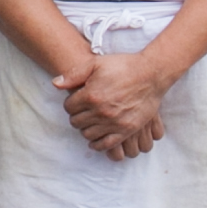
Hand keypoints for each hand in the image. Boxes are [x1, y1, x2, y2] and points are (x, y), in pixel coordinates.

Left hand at [54, 48, 169, 160]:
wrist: (151, 74)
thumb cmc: (123, 66)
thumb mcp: (96, 63)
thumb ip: (74, 74)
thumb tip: (55, 84)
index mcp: (91, 95)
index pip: (68, 107)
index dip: (70, 103)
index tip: (77, 100)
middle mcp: (101, 111)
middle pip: (76, 122)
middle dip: (77, 116)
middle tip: (83, 111)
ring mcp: (114, 123)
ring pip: (88, 134)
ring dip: (86, 128)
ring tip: (90, 121)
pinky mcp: (126, 130)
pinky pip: (106, 144)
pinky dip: (97, 144)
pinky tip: (96, 138)